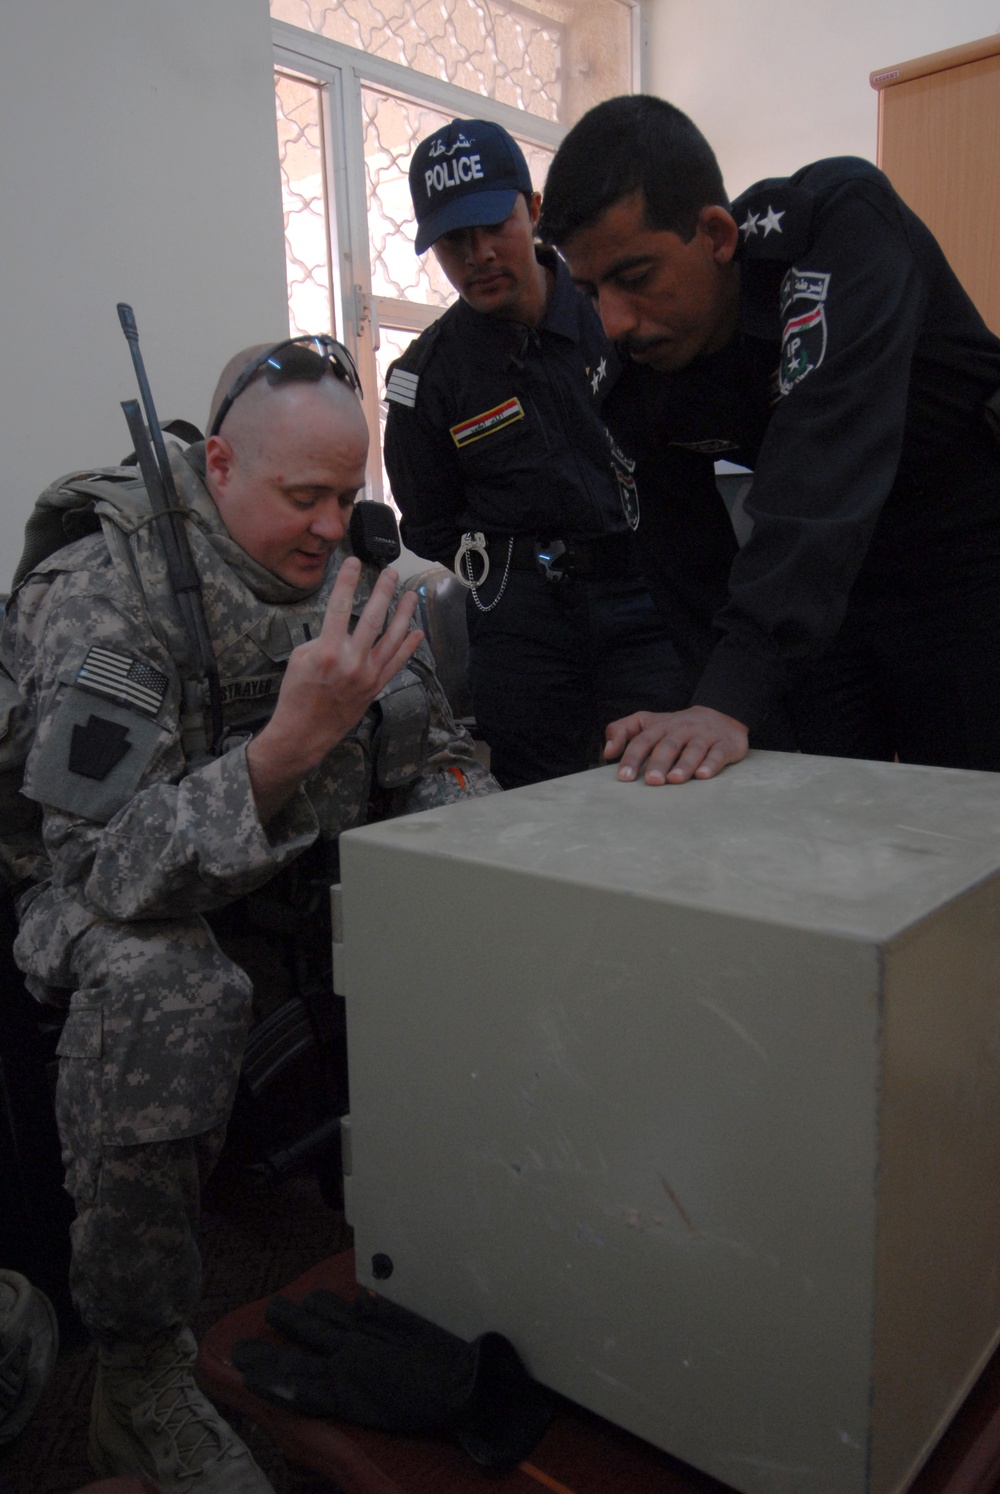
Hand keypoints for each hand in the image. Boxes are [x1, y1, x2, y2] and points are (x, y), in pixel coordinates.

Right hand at [247, 558, 422, 820]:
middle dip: (384, 592)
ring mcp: (367, 675)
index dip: (347, 581)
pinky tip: (417, 632)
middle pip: (373, 619)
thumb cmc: (296, 695)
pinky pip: (397, 663)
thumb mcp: (299, 659)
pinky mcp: (376, 687)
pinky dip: (409, 647)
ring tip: (412, 595)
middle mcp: (351, 662)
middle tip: (392, 573)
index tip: (354, 562)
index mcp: (327, 651)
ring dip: (404, 615)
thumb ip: (321, 640)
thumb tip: (339, 629)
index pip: (338, 607)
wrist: (304, 733)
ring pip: (392, 639)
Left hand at [604, 706, 747, 784]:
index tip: (624, 777)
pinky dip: (711, 765)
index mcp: (660, 727)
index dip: (632, 757)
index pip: (642, 740)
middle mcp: (681, 730)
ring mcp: (704, 736)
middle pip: (668, 745)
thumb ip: (623, 731)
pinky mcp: (725, 745)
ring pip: (694, 749)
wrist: (720, 716)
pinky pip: (718, 754)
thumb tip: (607, 752)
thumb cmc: (676, 728)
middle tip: (651, 781)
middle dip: (658, 763)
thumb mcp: (648, 723)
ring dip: (684, 765)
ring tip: (675, 780)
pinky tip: (703, 776)